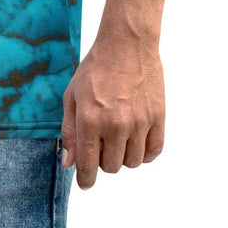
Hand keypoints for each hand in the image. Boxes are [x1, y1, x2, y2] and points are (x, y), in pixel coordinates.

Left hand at [60, 37, 164, 188]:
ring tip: (119, 136)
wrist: (126, 44)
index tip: (86, 182)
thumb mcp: (72, 96)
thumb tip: (69, 164)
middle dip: (103, 160)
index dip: (86, 180)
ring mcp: (139, 122)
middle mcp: (115, 125)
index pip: (89, 166)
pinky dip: (144, 152)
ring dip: (123, 156)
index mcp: (90, 120)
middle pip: (111, 167)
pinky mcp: (158, 118)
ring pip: (132, 163)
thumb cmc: (95, 69)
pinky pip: (153, 152)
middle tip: (102, 141)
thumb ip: (69, 131)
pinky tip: (136, 139)